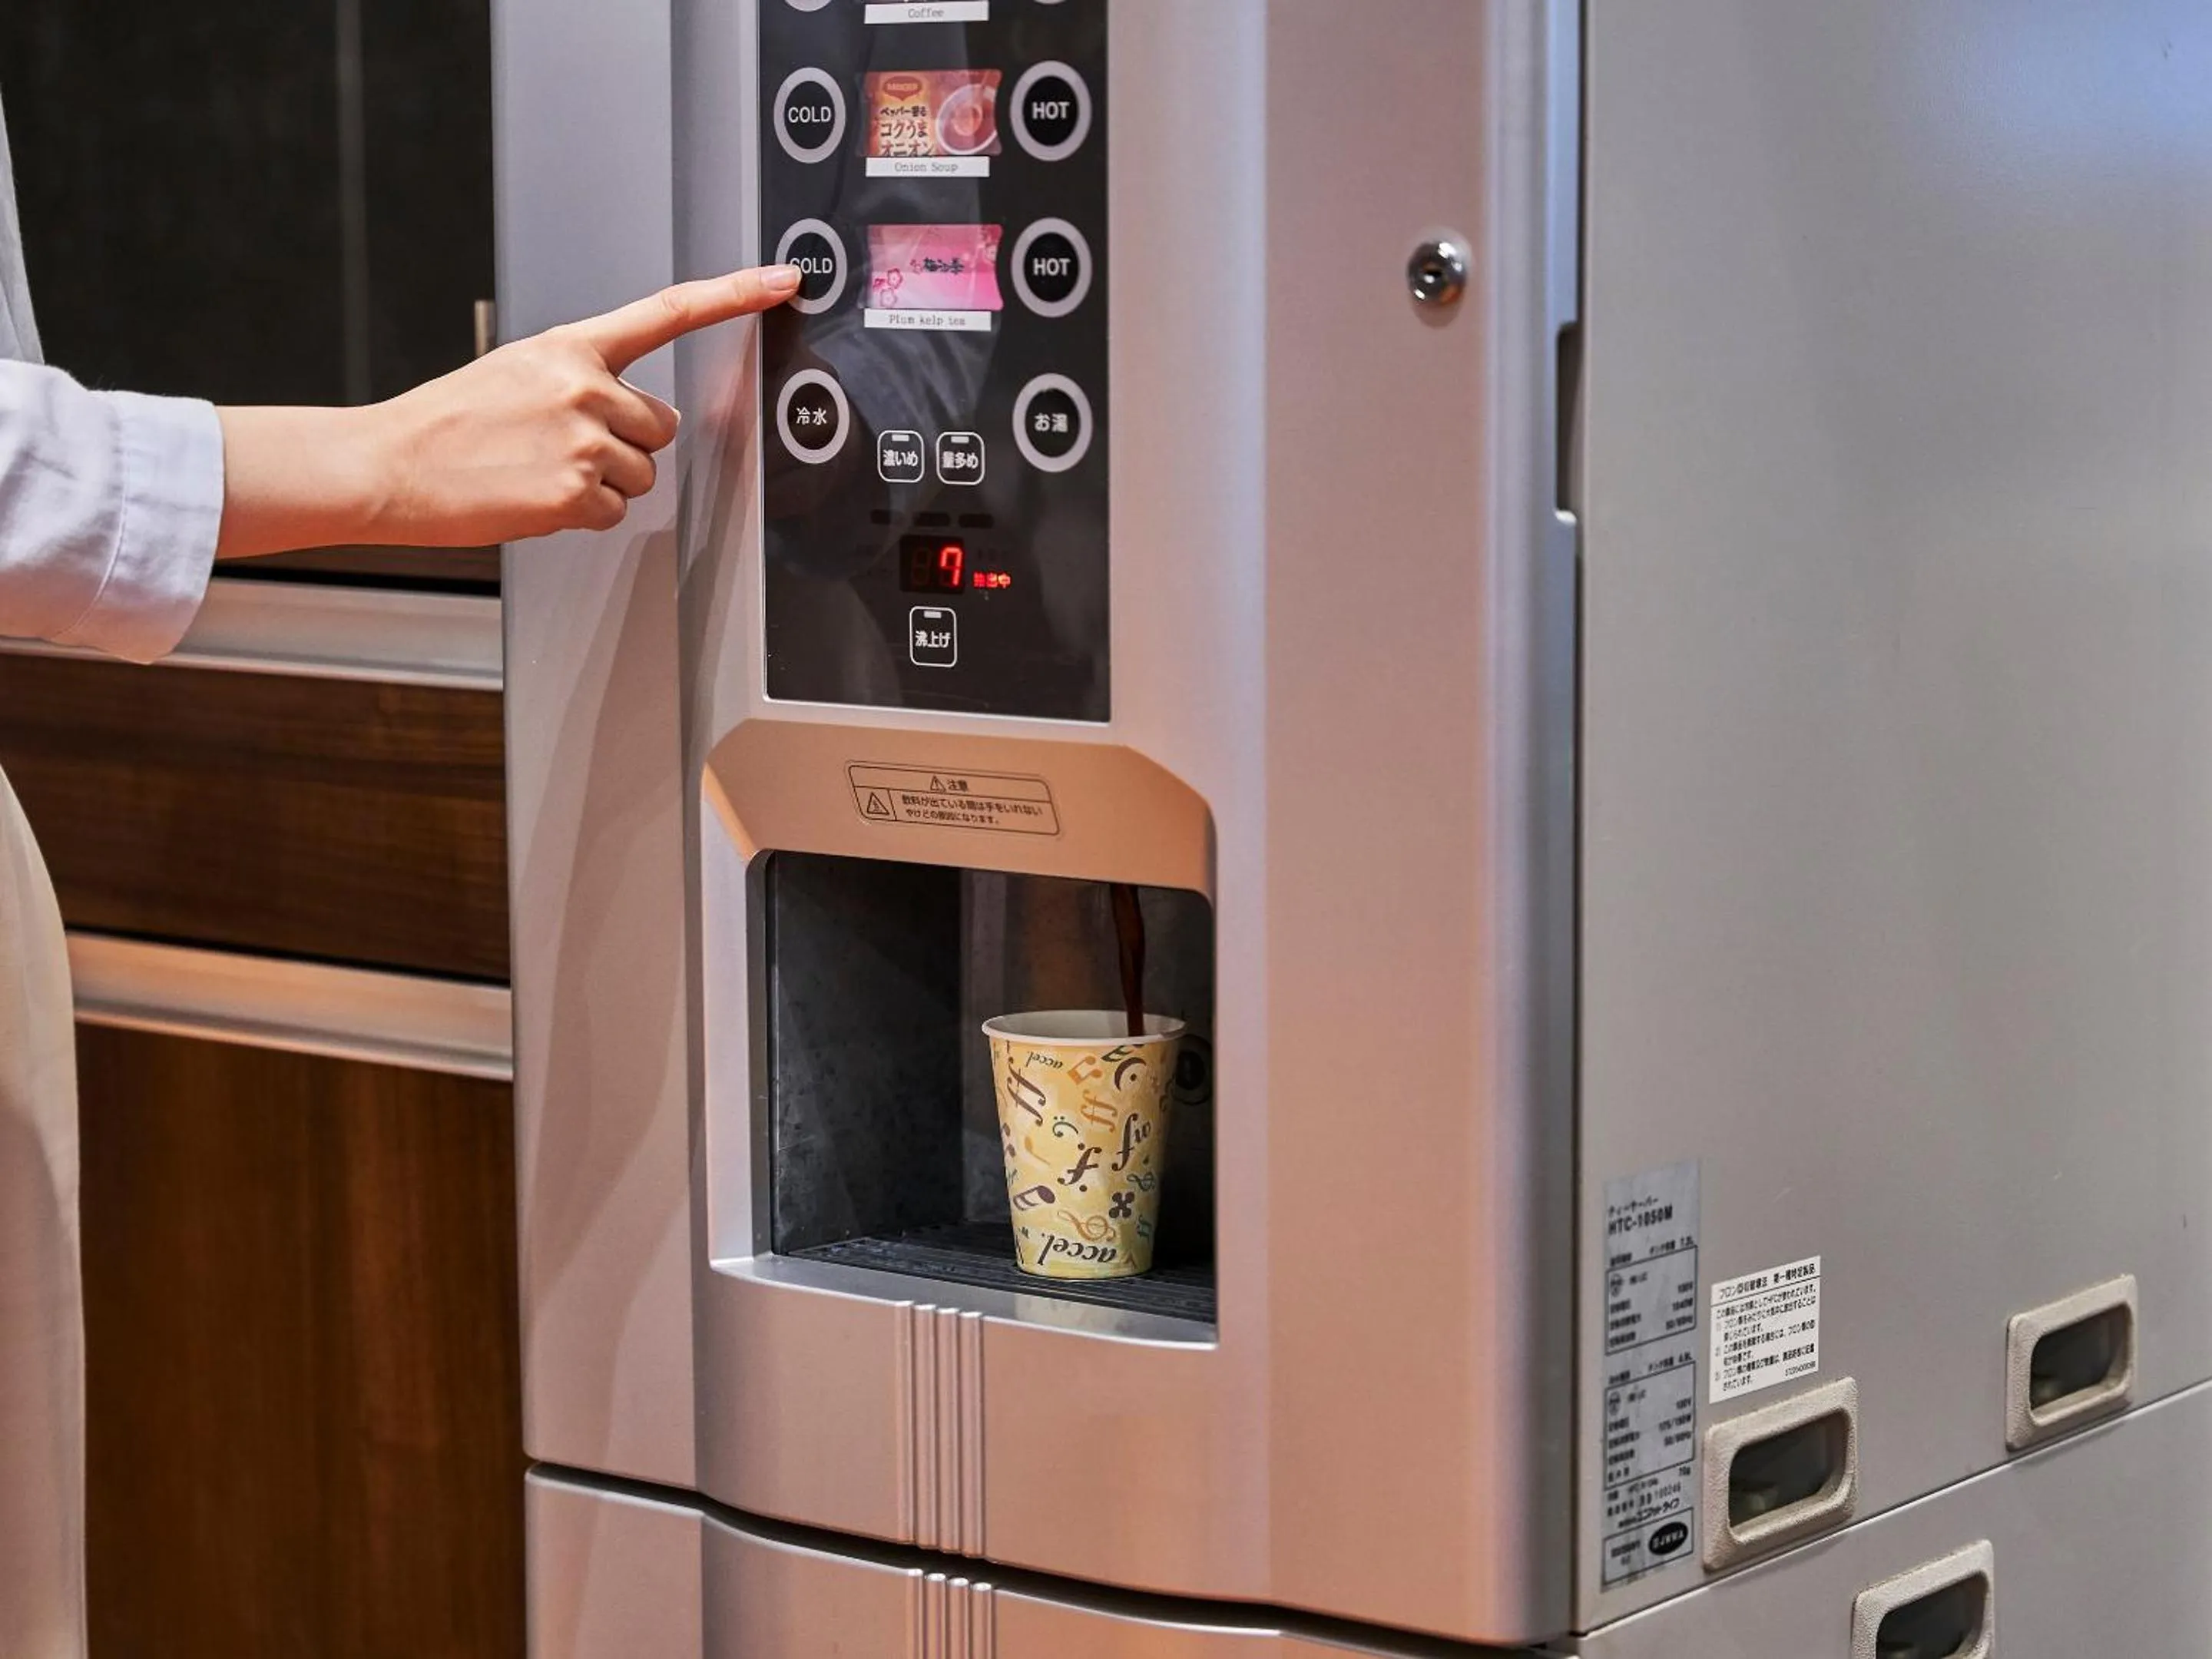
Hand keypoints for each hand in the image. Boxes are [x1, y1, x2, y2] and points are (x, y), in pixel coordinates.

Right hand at [214, 264, 800, 559]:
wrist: (391, 465)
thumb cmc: (448, 423)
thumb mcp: (517, 371)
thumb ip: (580, 377)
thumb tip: (627, 408)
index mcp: (571, 347)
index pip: (669, 311)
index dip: (734, 295)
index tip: (781, 280)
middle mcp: (586, 387)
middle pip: (661, 426)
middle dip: (628, 444)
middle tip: (564, 447)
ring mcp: (585, 440)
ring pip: (642, 474)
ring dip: (603, 482)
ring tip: (540, 471)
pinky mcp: (577, 492)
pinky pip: (614, 512)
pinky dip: (582, 515)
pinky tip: (536, 497)